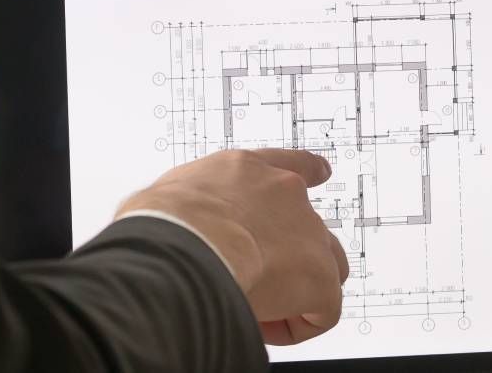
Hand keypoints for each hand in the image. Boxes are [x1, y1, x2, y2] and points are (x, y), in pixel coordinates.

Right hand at [117, 149, 349, 345]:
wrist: (183, 243)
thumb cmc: (164, 222)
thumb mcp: (172, 196)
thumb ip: (192, 207)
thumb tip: (177, 230)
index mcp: (246, 169)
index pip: (288, 164)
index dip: (308, 171)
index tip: (322, 172)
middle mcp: (284, 192)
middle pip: (311, 228)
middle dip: (293, 256)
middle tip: (260, 280)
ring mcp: (308, 232)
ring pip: (326, 269)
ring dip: (300, 291)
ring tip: (260, 307)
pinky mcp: (319, 276)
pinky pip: (321, 312)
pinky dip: (295, 326)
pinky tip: (261, 324)